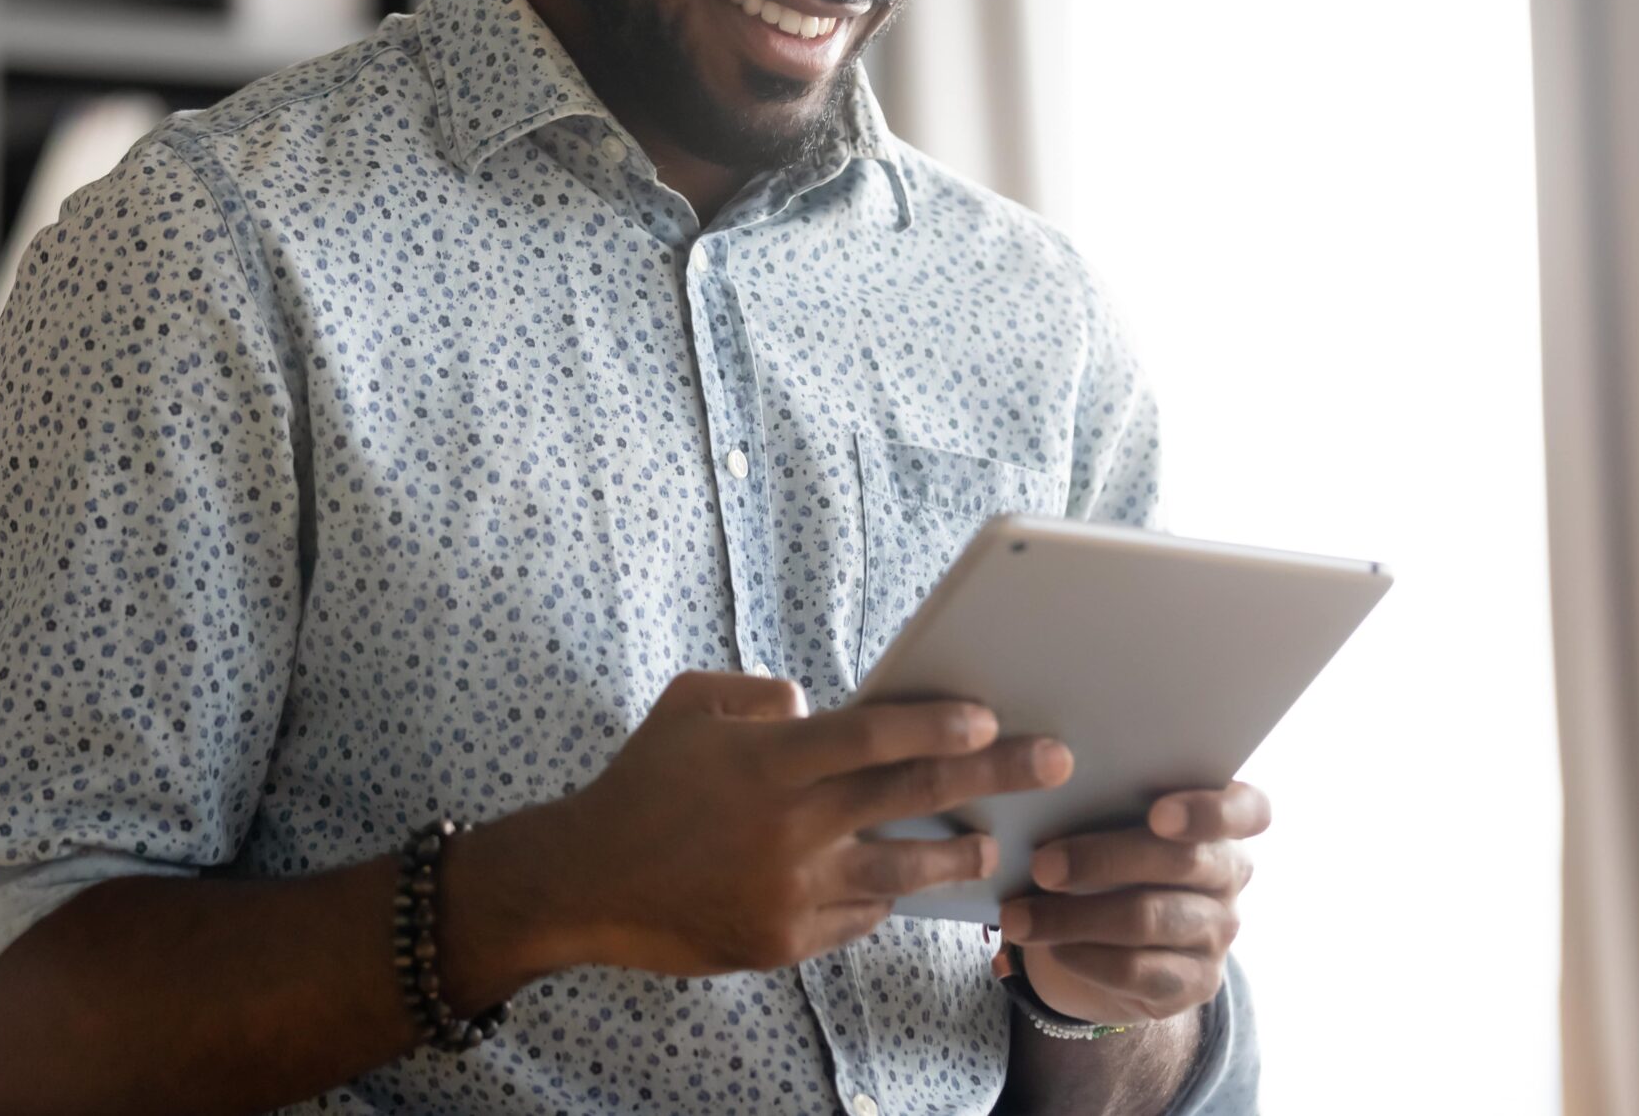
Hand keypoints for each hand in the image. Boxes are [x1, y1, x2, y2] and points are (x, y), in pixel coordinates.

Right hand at [536, 670, 1069, 976]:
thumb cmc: (643, 782)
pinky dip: (884, 900)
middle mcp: (789, 828)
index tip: (990, 718)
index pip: (871, 736)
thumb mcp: (690, 706)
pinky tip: (910, 884)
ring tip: (993, 843)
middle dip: (991, 776)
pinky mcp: (785, 941)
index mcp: (769, 762)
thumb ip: (762, 696)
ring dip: (956, 856)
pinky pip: (858, 917)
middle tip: (1053, 761)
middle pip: (909, 798)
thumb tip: (825, 709)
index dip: (936, 725)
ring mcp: (791, 892)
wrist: (586, 882)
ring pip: (901, 874)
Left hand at [992, 780, 1267, 1026]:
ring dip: (1075, 918)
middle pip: (1182, 863)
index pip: (1249, 810)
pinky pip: (1139, 971)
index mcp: (1224, 821)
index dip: (1210, 811)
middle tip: (1041, 865)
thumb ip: (1104, 801)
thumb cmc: (1109, 855)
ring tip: (1018, 917)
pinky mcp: (1195, 983)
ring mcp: (1218, 932)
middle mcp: (1231, 874)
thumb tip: (1046, 788)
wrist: (1112, 938)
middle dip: (1104, 861)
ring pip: (1150, 918)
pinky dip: (1086, 957)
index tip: (1158, 814)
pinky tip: (1050, 948)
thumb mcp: (1112, 822)